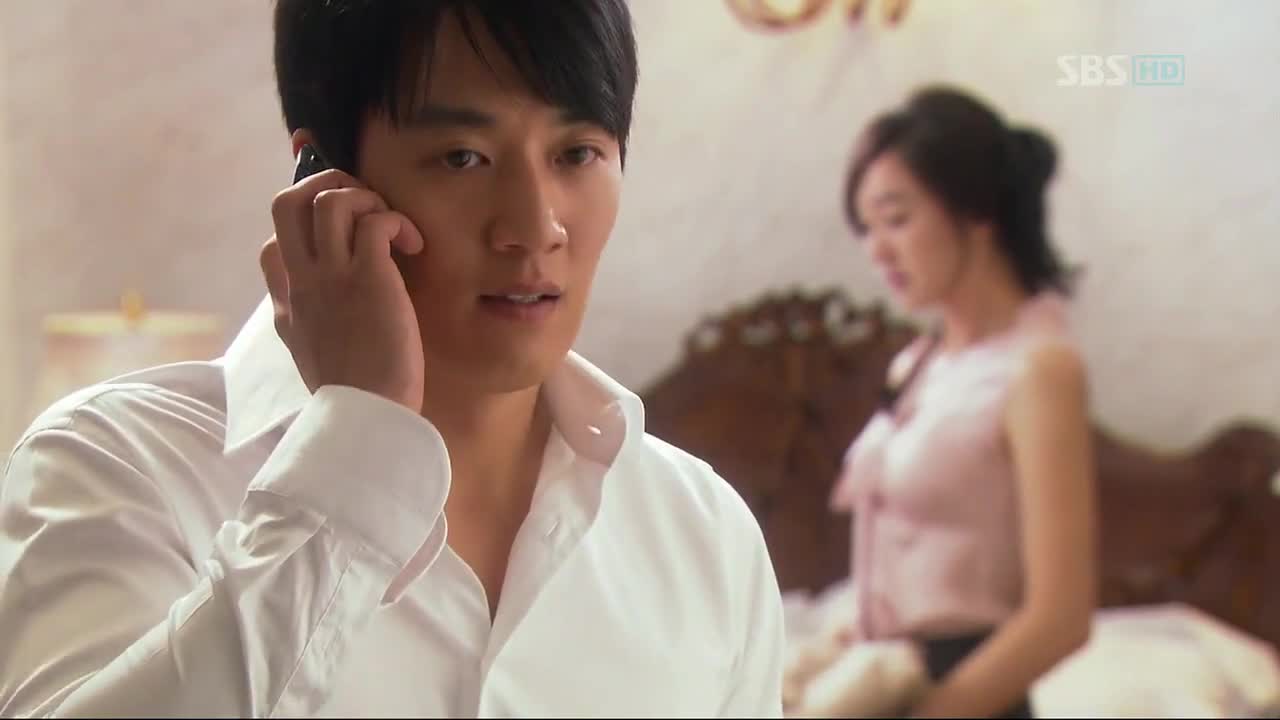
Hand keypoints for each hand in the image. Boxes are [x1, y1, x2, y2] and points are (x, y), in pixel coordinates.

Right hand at [261, 168, 426, 412]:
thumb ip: (312, 325)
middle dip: (324, 186)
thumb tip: (326, 306)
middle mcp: (302, 283)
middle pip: (285, 203)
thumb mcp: (317, 357)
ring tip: (392, 228)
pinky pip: (375, 221)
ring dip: (366, 199)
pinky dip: (397, 221)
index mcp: (288, 304)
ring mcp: (331, 277)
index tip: (338, 231)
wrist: (369, 415)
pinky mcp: (369, 278)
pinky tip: (414, 246)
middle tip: (363, 207)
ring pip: (328, 199)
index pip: (272, 246)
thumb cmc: (355, 394)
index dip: (303, 226)